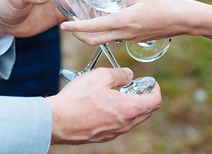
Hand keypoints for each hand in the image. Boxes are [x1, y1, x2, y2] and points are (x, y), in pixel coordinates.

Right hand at [46, 67, 161, 143]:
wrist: (56, 121)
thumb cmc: (78, 99)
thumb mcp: (101, 76)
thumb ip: (119, 74)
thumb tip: (128, 75)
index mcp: (129, 108)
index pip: (155, 101)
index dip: (155, 90)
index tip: (151, 83)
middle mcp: (125, 124)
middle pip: (146, 112)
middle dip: (145, 97)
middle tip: (136, 86)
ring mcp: (114, 132)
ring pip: (132, 120)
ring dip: (131, 106)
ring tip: (119, 94)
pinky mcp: (103, 136)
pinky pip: (119, 125)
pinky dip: (119, 114)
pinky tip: (106, 105)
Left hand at [60, 0, 189, 45]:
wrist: (185, 20)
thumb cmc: (166, 4)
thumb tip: (110, 1)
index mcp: (123, 21)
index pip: (93, 27)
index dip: (76, 27)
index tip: (63, 26)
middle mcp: (124, 34)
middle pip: (94, 40)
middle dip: (79, 35)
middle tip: (70, 26)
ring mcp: (131, 38)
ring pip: (105, 39)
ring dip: (93, 32)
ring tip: (88, 18)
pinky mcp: (137, 38)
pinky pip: (117, 36)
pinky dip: (108, 30)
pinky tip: (110, 18)